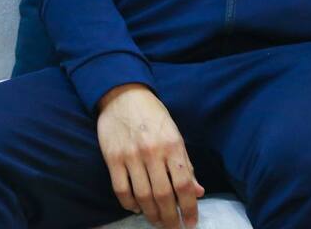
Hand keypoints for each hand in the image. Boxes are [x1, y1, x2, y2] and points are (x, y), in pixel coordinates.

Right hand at [97, 83, 203, 227]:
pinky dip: (129, 204)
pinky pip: (121, 190)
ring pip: (143, 196)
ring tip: (157, 222)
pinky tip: (137, 208)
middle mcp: (153, 152)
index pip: (185, 184)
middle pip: (164, 195)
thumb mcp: (175, 135)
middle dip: (170, 218)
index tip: (191, 223)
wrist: (123, 95)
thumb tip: (198, 191)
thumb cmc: (153, 116)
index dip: (189, 208)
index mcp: (173, 145)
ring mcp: (131, 156)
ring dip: (151, 214)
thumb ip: (186, 164)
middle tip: (173, 228)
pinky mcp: (113, 158)